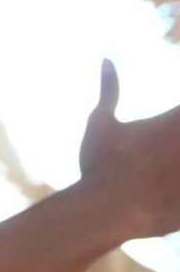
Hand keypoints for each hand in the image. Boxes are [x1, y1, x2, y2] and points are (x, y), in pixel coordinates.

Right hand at [77, 60, 179, 239]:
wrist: (106, 212)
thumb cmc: (99, 165)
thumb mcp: (99, 122)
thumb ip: (109, 89)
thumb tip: (107, 59)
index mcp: (174, 122)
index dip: (177, 116)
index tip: (168, 124)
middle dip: (178, 140)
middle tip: (161, 151)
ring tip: (163, 167)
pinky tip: (169, 187)